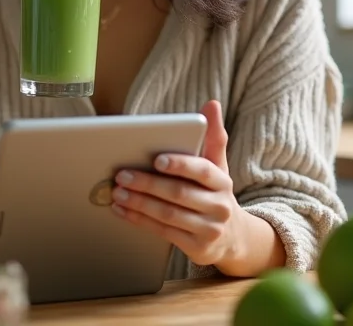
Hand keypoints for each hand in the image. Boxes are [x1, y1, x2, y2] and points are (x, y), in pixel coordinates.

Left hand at [110, 100, 251, 272]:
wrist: (234, 238)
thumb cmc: (215, 193)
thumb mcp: (218, 166)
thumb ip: (212, 136)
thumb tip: (211, 104)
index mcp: (222, 181)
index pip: (203, 170)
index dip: (180, 164)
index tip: (157, 159)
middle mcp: (219, 207)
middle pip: (179, 193)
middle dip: (147, 183)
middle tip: (122, 174)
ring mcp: (209, 230)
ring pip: (168, 215)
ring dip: (139, 203)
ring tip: (117, 192)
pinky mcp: (197, 249)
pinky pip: (163, 232)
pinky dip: (139, 220)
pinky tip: (123, 210)